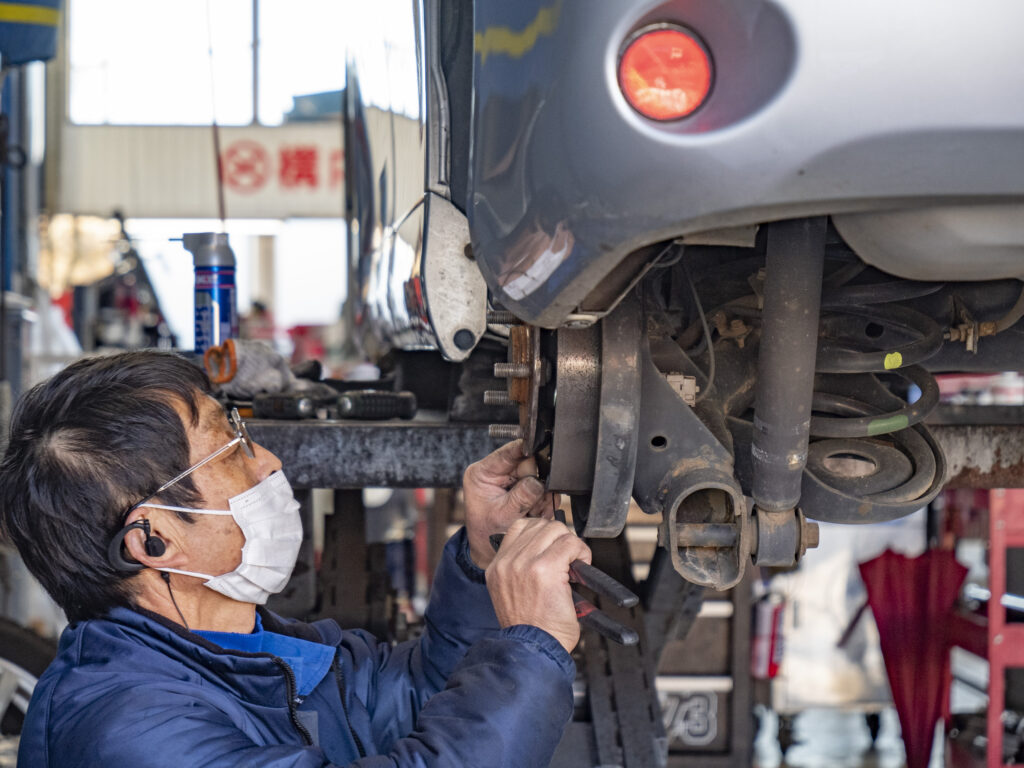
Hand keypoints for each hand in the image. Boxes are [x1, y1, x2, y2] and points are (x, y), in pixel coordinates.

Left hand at [462, 440, 559, 568]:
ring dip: (540, 496)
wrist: (490, 550)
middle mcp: (498, 472)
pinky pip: (544, 488)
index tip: (540, 446)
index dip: (526, 448)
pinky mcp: (525, 488)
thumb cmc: (487, 533)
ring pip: (540, 476)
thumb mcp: (502, 516)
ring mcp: (513, 480)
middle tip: (533, 505)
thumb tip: (539, 482)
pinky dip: (544, 502)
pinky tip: (534, 513)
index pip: (508, 452)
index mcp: (483, 472)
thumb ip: (521, 497)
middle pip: (529, 464)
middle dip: (536, 484)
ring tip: (531, 513)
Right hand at [486, 518, 591, 652]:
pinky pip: (570, 544)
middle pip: (541, 525)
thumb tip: (544, 549)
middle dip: (559, 538)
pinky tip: (582, 567)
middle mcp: (507, 562)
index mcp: (497, 567)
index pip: (520, 526)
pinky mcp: (545, 568)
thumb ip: (519, 569)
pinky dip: (582, 553)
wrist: (532, 649)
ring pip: (557, 530)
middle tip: (567, 558)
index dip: (542, 533)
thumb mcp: (510, 594)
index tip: (553, 547)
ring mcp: (524, 563)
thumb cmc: (529, 628)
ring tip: (574, 564)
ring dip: (571, 545)